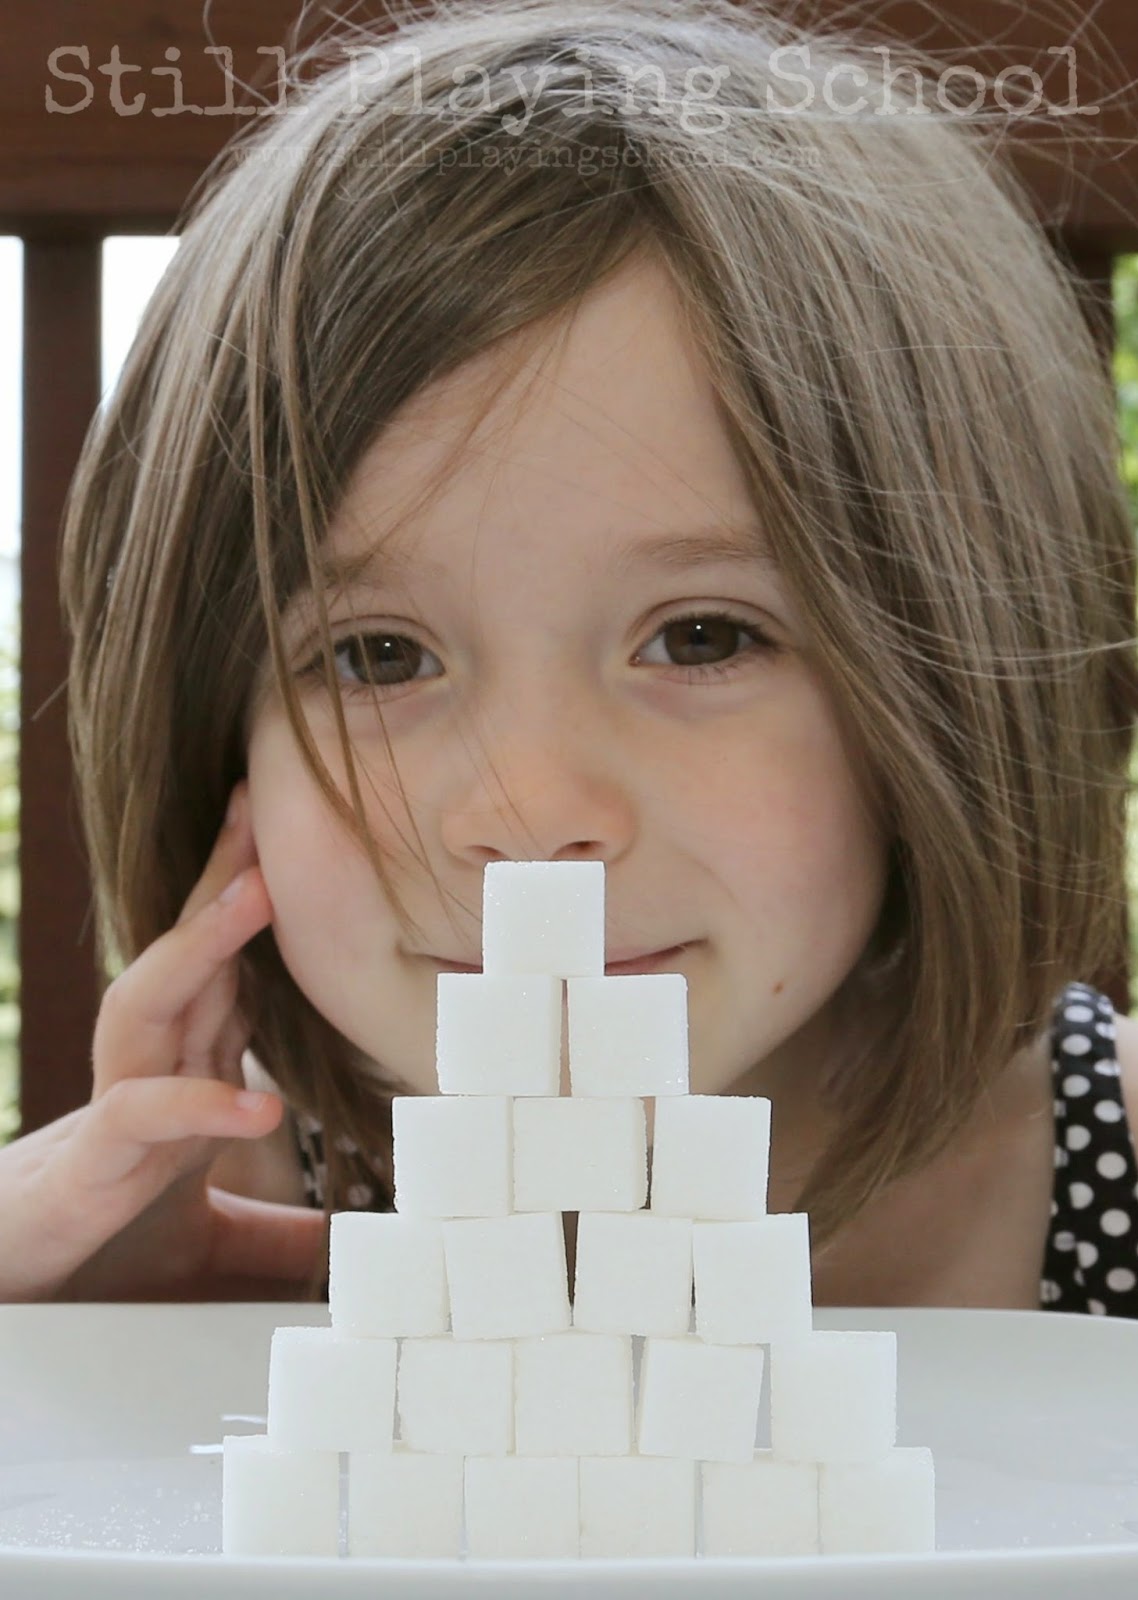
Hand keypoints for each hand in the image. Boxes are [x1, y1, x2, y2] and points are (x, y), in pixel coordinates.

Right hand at [0, 781, 326, 1301]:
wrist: (11, 1293)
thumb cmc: (107, 1246)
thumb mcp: (211, 1240)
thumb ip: (271, 1234)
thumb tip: (337, 1245)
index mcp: (175, 1069)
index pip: (217, 969)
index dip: (250, 903)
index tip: (287, 833)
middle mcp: (144, 1072)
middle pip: (182, 957)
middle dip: (222, 879)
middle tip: (263, 810)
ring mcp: (114, 1111)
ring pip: (146, 1003)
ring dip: (199, 943)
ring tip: (257, 891)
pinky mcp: (90, 1170)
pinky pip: (138, 1116)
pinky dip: (195, 1104)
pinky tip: (257, 1107)